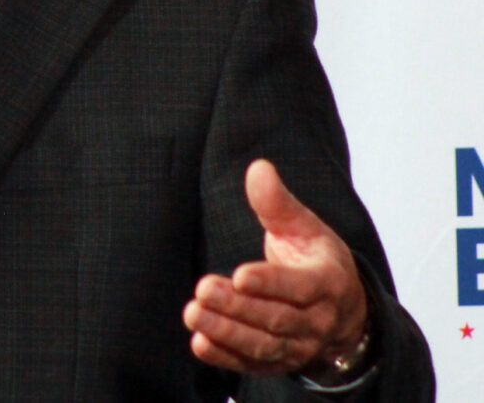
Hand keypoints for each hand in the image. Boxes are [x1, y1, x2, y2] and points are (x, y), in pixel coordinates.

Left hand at [183, 159, 368, 376]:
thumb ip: (278, 203)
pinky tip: (200, 342)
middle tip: (203, 288)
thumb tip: (258, 168)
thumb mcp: (305, 228)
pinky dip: (225, 357)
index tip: (239, 275)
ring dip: (226, 331)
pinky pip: (252, 364)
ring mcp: (298, 346)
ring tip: (193, 313)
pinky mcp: (278, 362)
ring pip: (263, 344)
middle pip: (276, 318)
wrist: (340, 312)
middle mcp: (316, 320)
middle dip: (238, 306)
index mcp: (327, 282)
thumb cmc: (315, 260)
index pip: (300, 286)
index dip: (271, 283)